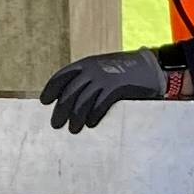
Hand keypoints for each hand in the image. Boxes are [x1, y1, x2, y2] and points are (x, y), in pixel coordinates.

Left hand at [39, 48, 169, 132]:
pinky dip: (94, 115)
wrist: (150, 67)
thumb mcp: (102, 69)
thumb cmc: (125, 72)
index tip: (44, 101)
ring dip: (76, 117)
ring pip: (82, 101)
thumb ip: (87, 80)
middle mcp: (92, 70)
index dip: (51, 89)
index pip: (62, 76)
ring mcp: (104, 78)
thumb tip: (70, 99)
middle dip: (61, 110)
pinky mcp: (116, 88)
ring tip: (73, 129)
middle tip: (55, 125)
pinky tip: (91, 124)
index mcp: (86, 64)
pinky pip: (100, 104)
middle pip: (69, 93)